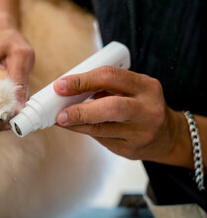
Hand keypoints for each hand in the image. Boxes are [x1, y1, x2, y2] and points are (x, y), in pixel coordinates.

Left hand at [53, 66, 191, 166]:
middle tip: (60, 113)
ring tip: (60, 119)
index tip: (61, 85)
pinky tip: (74, 126)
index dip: (82, 80)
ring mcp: (141, 133)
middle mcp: (147, 110)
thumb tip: (68, 88)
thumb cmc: (141, 105)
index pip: (110, 77)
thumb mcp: (132, 88)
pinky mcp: (130, 150)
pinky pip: (100, 140)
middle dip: (80, 111)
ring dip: (76, 124)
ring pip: (101, 129)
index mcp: (146, 86)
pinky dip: (84, 131)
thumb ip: (105, 86)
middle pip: (110, 108)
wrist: (166, 136)